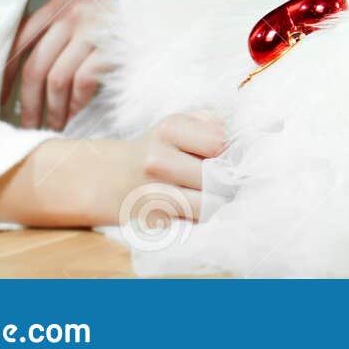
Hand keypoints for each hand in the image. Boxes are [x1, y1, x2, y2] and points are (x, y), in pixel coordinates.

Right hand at [0, 111, 230, 228]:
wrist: (100, 178)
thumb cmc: (153, 149)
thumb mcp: (178, 124)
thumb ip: (213, 124)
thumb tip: (248, 138)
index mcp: (169, 129)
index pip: (221, 142)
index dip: (230, 152)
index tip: (227, 157)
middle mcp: (157, 160)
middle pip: (218, 179)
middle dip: (228, 183)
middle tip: (227, 184)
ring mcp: (151, 193)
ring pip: (208, 206)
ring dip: (215, 205)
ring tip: (212, 199)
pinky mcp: (149, 222)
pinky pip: (191, 225)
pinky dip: (198, 221)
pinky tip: (193, 212)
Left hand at [1, 0, 115, 130]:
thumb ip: (65, 16)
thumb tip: (44, 55)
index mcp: (58, 5)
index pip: (19, 42)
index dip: (6, 74)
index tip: (1, 98)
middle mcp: (69, 18)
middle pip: (35, 68)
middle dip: (28, 104)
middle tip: (29, 125)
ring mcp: (90, 31)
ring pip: (57, 80)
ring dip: (53, 109)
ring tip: (55, 125)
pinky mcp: (111, 45)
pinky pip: (84, 81)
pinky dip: (77, 102)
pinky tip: (78, 112)